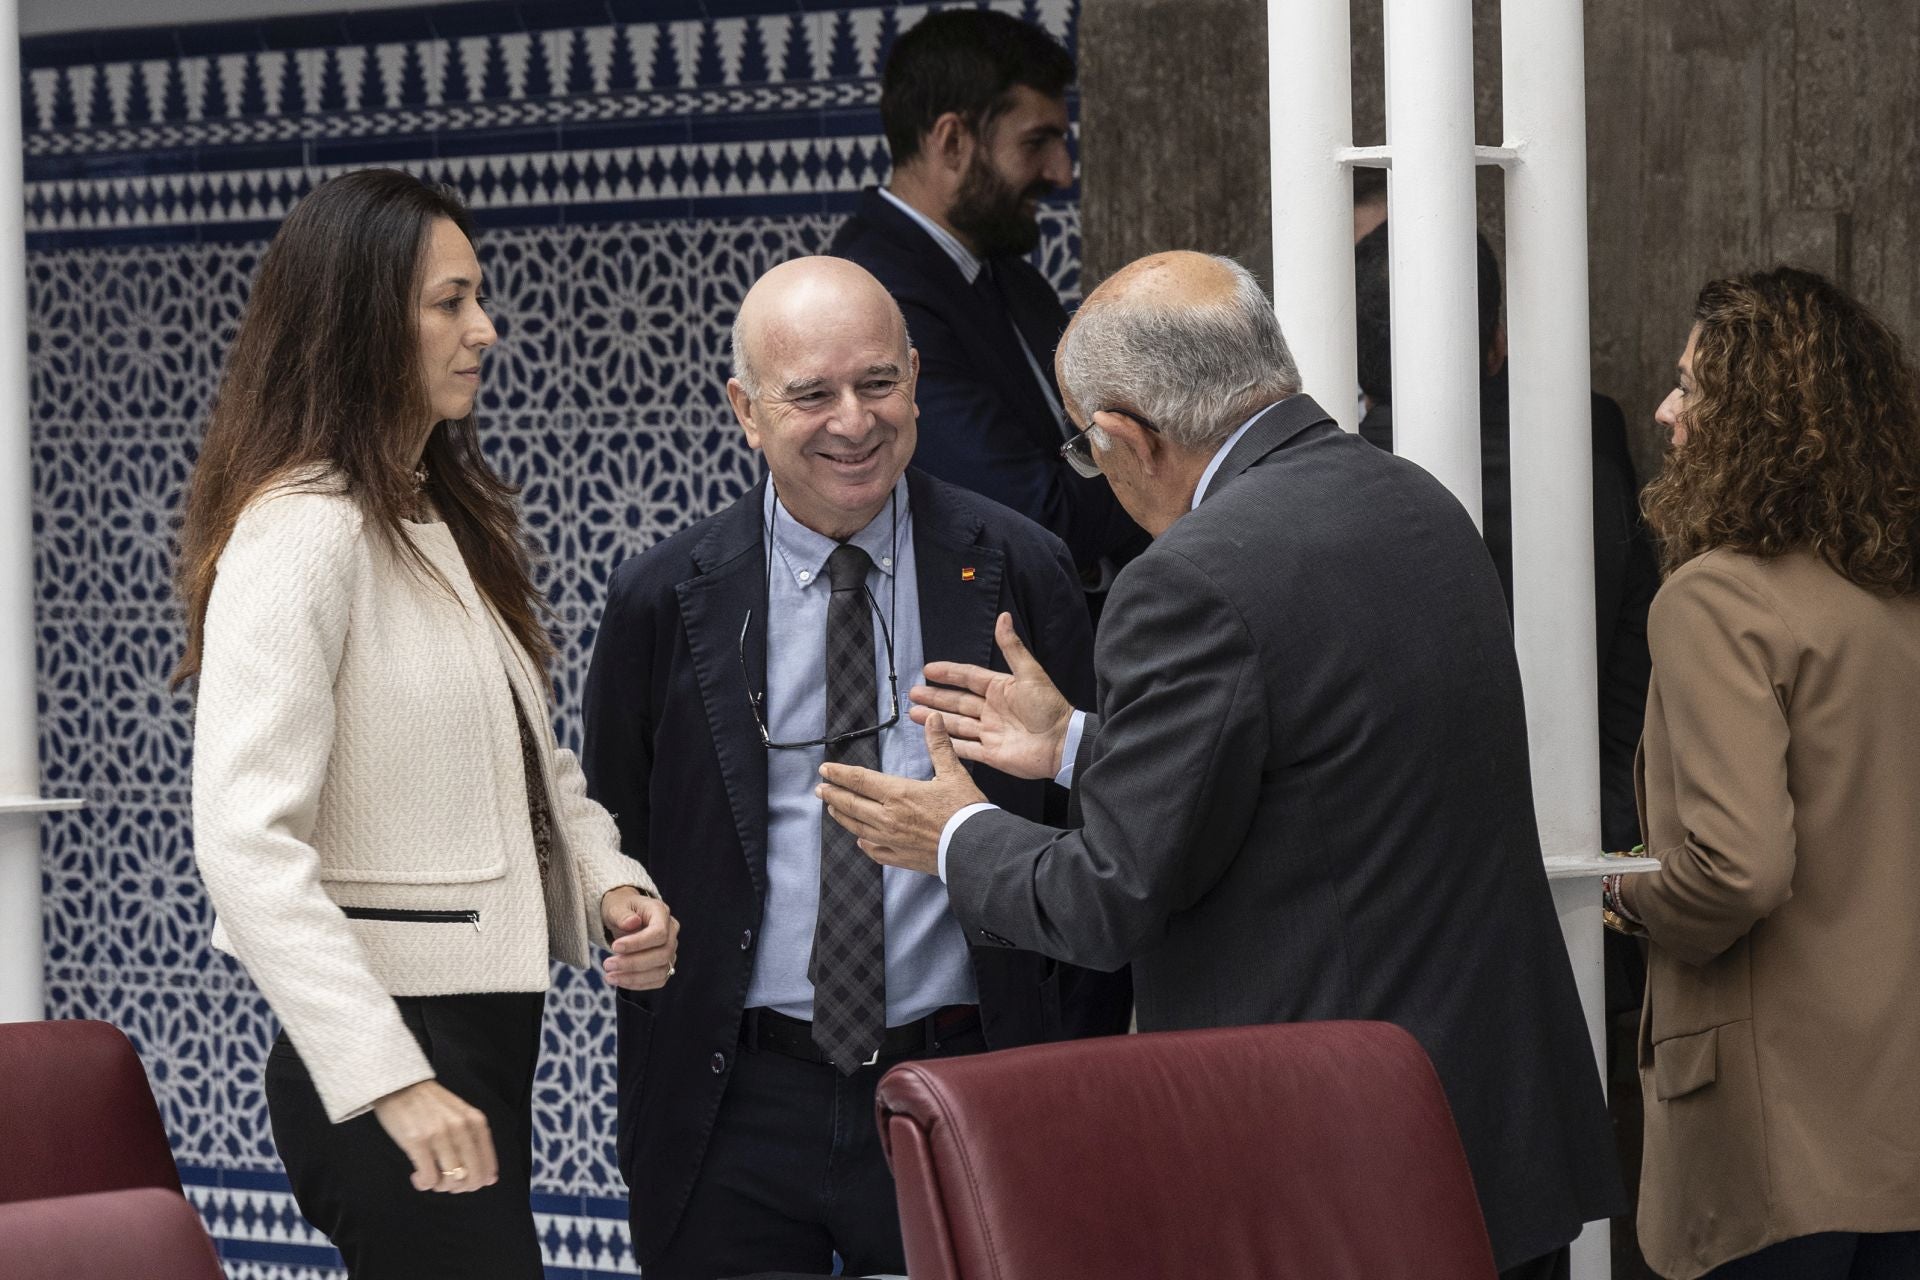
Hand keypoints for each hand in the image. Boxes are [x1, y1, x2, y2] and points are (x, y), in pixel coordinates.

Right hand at [372, 1079, 497, 1192]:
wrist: (400, 1085)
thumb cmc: (430, 1103)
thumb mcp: (461, 1115)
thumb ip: (475, 1141)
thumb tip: (490, 1178)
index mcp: (475, 1121)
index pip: (488, 1164)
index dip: (479, 1181)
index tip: (466, 1182)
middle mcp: (461, 1128)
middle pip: (471, 1177)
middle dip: (460, 1188)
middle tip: (446, 1182)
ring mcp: (439, 1135)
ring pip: (451, 1180)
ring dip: (440, 1186)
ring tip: (430, 1176)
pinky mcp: (417, 1141)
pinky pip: (428, 1178)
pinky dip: (424, 1184)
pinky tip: (417, 1175)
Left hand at [600, 887, 678, 989]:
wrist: (625, 917)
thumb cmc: (621, 909)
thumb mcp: (616, 906)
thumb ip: (622, 914)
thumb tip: (632, 923)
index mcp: (661, 913)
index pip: (659, 932)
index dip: (638, 943)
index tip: (614, 947)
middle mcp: (671, 932)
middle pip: (662, 954)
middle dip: (633, 963)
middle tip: (607, 964)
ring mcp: (671, 950)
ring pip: (661, 970)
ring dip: (634, 977)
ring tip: (609, 977)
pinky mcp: (665, 964)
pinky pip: (658, 980)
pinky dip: (638, 983)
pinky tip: (619, 980)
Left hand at [817, 712, 986, 874]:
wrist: (975, 848)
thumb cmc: (965, 811)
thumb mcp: (953, 773)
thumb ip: (939, 745)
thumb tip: (932, 718)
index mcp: (898, 794)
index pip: (860, 780)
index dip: (839, 774)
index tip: (825, 769)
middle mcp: (888, 818)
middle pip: (852, 804)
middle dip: (833, 795)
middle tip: (820, 789)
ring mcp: (892, 840)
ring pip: (858, 827)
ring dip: (842, 816)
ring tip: (832, 809)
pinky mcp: (900, 858)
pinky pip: (875, 851)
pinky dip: (864, 844)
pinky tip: (861, 841)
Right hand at [911, 612, 1073, 780]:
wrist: (1062, 743)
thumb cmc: (1049, 706)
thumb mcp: (1029, 673)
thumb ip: (1012, 647)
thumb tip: (1004, 618)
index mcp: (1000, 689)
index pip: (968, 678)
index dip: (948, 673)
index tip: (928, 669)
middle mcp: (992, 710)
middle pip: (957, 701)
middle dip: (935, 696)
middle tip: (913, 692)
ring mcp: (991, 732)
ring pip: (956, 724)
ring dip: (936, 718)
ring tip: (914, 713)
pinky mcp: (992, 754)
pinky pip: (966, 749)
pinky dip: (950, 744)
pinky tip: (934, 739)